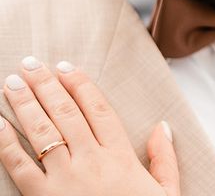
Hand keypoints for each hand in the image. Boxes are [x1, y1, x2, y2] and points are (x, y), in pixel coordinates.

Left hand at [0, 58, 179, 195]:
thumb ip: (165, 158)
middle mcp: (92, 160)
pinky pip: (20, 166)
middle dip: (46, 85)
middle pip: (66, 113)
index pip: (98, 109)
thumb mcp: (166, 192)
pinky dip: (6, 143)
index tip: (66, 66)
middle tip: (29, 64)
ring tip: (11, 82)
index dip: (80, 84)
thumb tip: (163, 127)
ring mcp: (65, 179)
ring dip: (24, 103)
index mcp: (120, 156)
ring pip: (43, 131)